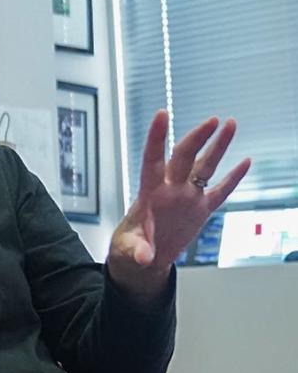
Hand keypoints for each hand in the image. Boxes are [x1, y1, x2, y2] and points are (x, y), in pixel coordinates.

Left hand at [107, 111, 250, 300]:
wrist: (142, 258)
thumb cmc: (130, 247)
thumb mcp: (129, 250)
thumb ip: (138, 250)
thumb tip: (144, 258)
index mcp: (149, 193)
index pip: (152, 158)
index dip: (156, 137)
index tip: (161, 114)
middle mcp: (170, 189)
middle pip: (184, 157)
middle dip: (197, 138)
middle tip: (212, 120)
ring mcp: (187, 197)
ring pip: (205, 166)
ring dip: (218, 146)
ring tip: (230, 123)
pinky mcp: (200, 210)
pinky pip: (220, 191)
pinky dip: (233, 178)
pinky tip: (245, 161)